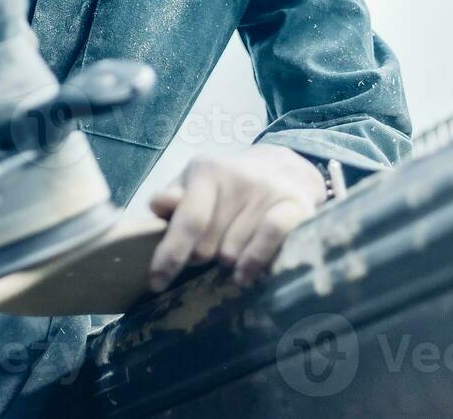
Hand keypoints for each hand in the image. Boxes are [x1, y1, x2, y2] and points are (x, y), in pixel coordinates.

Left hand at [147, 145, 325, 291]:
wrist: (279, 169)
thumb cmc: (224, 188)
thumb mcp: (191, 187)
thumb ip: (170, 200)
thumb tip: (160, 204)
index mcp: (206, 171)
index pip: (189, 220)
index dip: (171, 254)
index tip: (157, 283)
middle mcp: (238, 177)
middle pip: (207, 246)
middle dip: (200, 256)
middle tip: (208, 247)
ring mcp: (269, 191)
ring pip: (233, 252)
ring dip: (227, 262)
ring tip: (231, 249)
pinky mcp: (295, 206)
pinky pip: (271, 240)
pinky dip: (254, 262)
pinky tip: (245, 275)